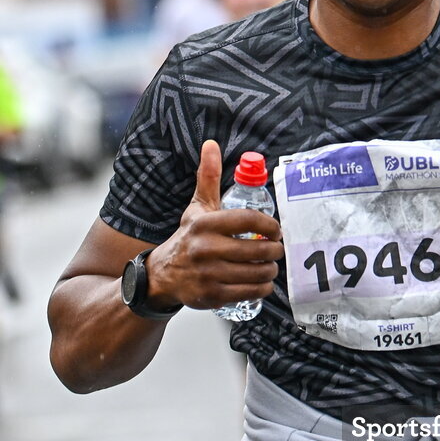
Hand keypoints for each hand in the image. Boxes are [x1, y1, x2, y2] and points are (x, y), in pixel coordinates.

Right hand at [144, 140, 283, 310]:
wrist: (162, 275)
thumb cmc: (188, 238)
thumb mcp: (197, 208)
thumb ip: (208, 177)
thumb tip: (211, 144)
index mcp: (205, 224)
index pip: (249, 220)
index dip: (270, 225)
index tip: (276, 230)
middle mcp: (205, 248)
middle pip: (258, 249)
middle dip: (274, 250)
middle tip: (276, 249)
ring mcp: (208, 274)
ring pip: (257, 273)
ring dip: (270, 270)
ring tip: (270, 265)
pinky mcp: (212, 295)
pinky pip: (249, 292)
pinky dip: (262, 288)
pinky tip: (262, 282)